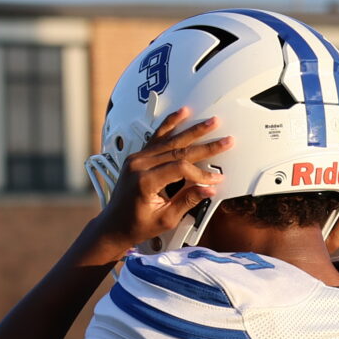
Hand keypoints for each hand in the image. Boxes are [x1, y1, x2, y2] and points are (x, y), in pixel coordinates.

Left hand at [87, 109, 232, 254]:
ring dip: (193, 130)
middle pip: (178, 150)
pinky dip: (170, 124)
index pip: (180, 169)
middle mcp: (139, 165)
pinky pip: (156, 137)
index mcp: (144, 181)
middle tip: (225, 140)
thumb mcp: (165, 219)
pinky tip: (182, 113)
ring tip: (211, 122)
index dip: (201, 173)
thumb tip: (208, 189)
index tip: (214, 179)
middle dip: (205, 146)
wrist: (113, 225)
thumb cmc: (134, 225)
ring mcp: (136, 159)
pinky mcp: (137, 157)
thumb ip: (187, 201)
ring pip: (170, 140)